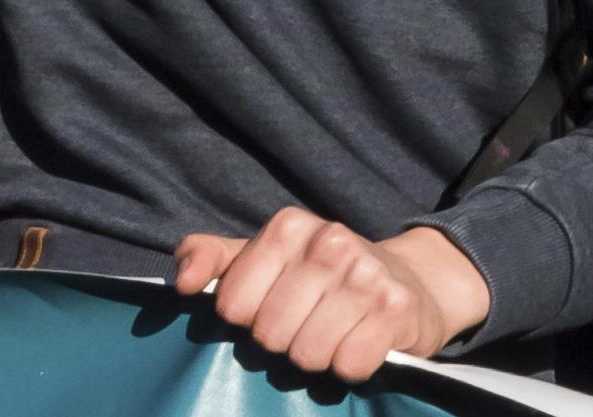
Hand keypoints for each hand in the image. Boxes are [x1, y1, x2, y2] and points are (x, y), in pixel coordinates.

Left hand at [171, 211, 488, 382]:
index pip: (232, 306)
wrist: (410, 281)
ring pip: (307, 354)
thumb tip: (183, 282)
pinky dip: (349, 366)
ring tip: (331, 335)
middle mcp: (329, 240)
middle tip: (305, 325)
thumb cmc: (320, 277)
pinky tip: (358, 343)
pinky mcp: (397, 307)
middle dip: (283, 342)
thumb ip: (210, 258)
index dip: (248, 320)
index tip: (271, 308)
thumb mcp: (261, 258)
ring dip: (316, 357)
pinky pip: (349, 365)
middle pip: (269, 334)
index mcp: (288, 225)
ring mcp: (366, 272)